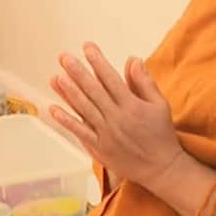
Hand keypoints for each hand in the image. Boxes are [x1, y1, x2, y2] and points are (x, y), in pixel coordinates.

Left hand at [49, 42, 187, 195]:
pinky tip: (54, 108)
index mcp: (132, 106)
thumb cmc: (161, 134)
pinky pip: (80, 131)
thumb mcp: (160, 104)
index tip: (87, 47)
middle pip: (93, 91)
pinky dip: (66, 120)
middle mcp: (117, 118)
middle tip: (64, 57)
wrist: (161, 169)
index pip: (111, 79)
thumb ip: (144, 82)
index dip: (98, 61)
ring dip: (68, 92)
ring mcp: (106, 134)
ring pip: (84, 109)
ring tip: (56, 77)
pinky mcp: (99, 148)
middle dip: (77, 72)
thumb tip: (133, 59)